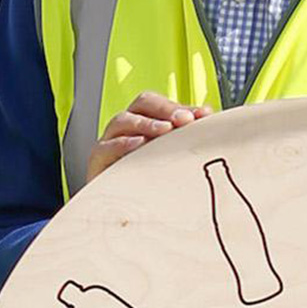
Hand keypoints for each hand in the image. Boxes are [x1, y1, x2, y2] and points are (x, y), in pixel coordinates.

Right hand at [86, 92, 211, 182]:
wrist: (118, 204)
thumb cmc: (146, 175)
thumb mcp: (169, 154)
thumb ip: (186, 137)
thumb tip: (208, 119)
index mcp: (147, 119)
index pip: (164, 104)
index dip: (183, 106)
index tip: (203, 114)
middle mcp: (129, 125)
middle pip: (144, 103)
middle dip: (166, 109)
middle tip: (184, 120)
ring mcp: (111, 140)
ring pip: (123, 120)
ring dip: (146, 123)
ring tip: (166, 129)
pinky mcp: (98, 160)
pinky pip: (105, 146)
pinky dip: (122, 143)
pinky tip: (139, 144)